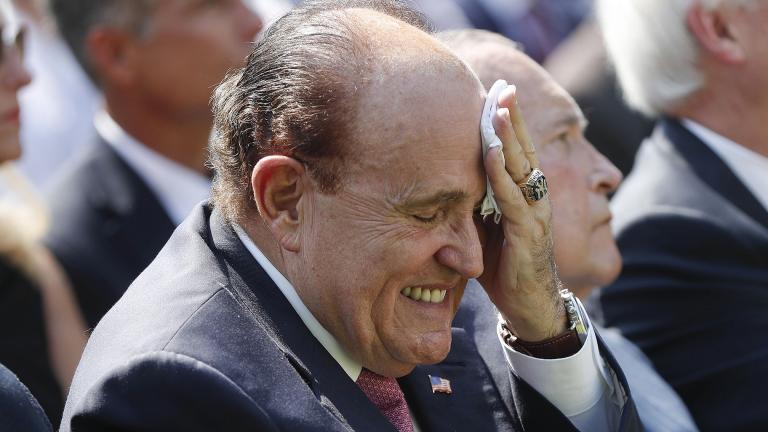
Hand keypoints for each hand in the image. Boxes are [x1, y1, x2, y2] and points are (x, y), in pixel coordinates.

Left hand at [476, 86, 566, 341]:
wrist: (530, 308)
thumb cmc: (505, 267)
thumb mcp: (482, 229)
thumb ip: (471, 205)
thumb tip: (440, 184)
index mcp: (522, 195)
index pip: (515, 151)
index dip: (506, 122)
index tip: (496, 92)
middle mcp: (533, 199)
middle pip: (523, 149)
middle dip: (512, 116)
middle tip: (504, 84)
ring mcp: (534, 215)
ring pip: (523, 168)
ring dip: (510, 136)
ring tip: (498, 108)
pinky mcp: (529, 234)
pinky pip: (515, 199)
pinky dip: (503, 174)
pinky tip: (494, 153)